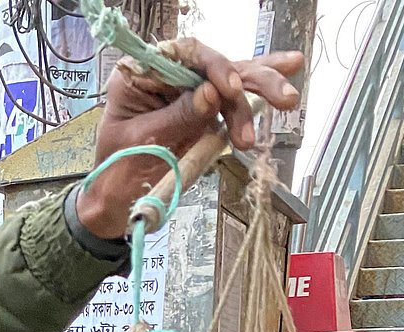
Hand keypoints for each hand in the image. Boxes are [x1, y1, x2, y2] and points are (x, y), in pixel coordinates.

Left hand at [77, 39, 303, 237]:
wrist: (114, 205)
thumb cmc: (117, 174)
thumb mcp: (143, 144)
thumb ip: (178, 117)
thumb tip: (212, 94)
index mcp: (142, 75)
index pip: (185, 54)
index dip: (214, 66)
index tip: (231, 89)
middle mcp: (167, 78)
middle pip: (213, 65)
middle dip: (249, 80)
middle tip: (280, 95)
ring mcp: (187, 95)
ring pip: (229, 82)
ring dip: (260, 92)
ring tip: (289, 100)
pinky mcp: (202, 114)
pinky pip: (232, 100)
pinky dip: (257, 96)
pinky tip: (288, 77)